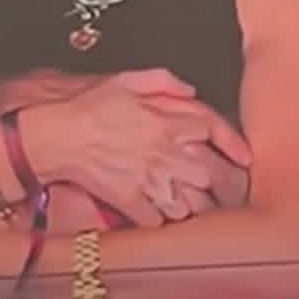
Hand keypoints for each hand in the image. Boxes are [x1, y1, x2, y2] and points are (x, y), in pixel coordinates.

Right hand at [23, 71, 250, 229]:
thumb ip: (163, 81)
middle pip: (210, 173)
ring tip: (199, 205)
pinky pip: (159, 219)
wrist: (54, 136)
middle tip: (229, 188)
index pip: (213, 128)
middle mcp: (163, 151)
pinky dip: (165, 219)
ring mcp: (148, 179)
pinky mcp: (130, 201)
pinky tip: (164, 213)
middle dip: (224, 183)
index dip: (233, 143)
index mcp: (165, 120)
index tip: (244, 157)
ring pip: (190, 203)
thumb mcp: (125, 80)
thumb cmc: (86, 107)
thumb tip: (189, 90)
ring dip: (197, 206)